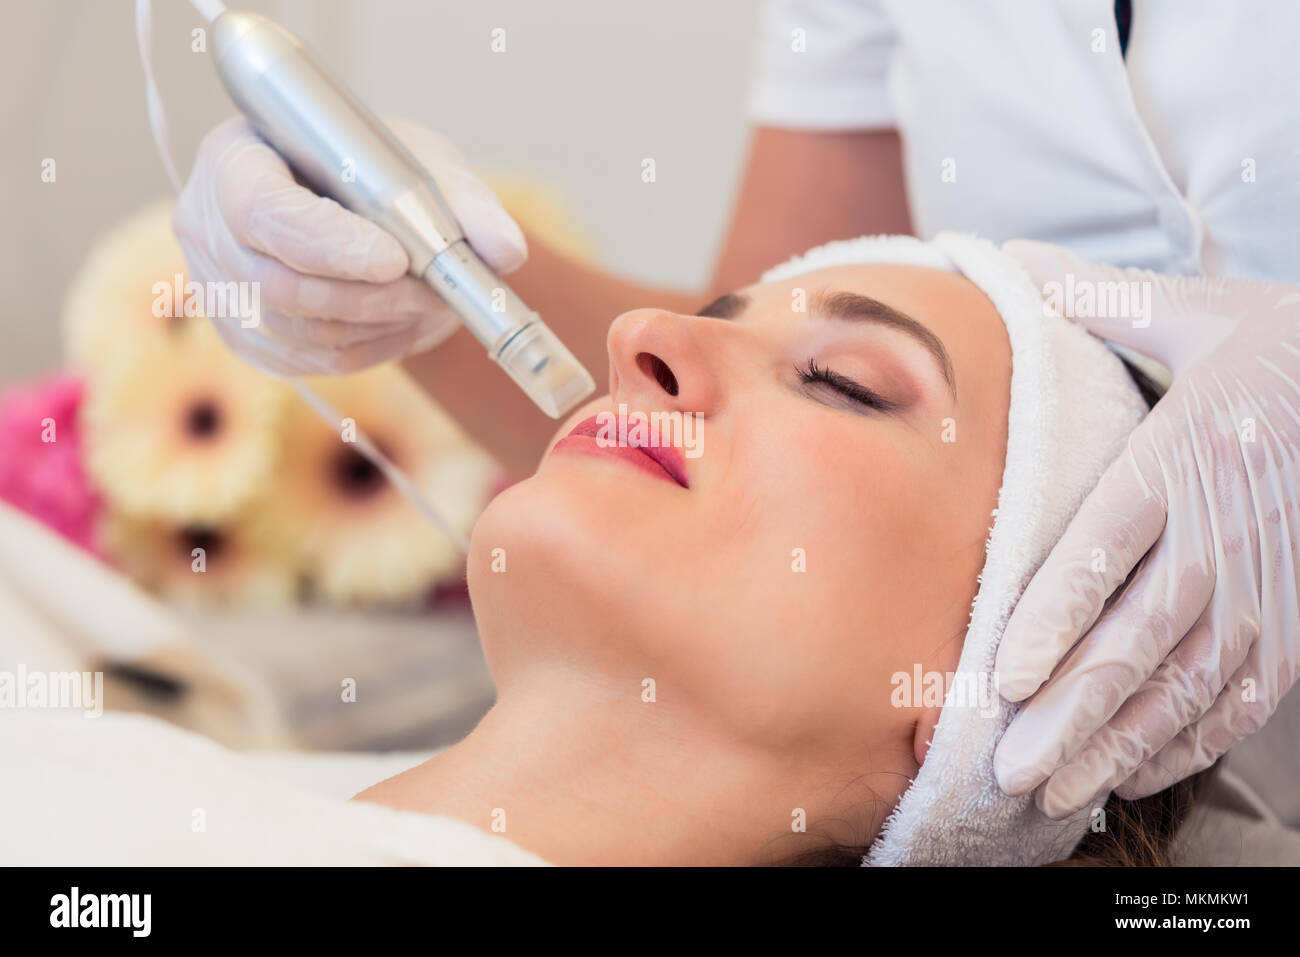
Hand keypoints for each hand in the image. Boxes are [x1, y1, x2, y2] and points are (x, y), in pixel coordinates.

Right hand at [172, 115, 526, 374]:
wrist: (346, 198)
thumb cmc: (372, 167)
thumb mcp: (417, 161)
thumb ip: (465, 202)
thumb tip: (506, 253)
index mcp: (234, 162)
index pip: (264, 212)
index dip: (328, 244)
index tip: (395, 260)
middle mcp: (206, 228)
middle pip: (280, 285)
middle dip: (370, 298)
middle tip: (436, 293)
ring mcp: (218, 290)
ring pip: (297, 332)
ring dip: (376, 327)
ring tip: (431, 306)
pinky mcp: (245, 337)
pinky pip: (307, 362)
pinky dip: (366, 351)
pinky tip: (403, 327)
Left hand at [992, 239, 1299, 818]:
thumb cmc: (1272, 344)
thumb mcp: (1190, 309)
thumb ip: (1094, 297)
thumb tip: (1003, 260)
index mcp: (1183, 457)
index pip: (1108, 549)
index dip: (1057, 618)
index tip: (1005, 675)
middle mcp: (1222, 532)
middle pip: (1141, 637)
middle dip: (1072, 711)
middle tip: (1009, 769)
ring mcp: (1266, 584)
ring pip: (1188, 683)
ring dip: (1119, 742)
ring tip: (1053, 790)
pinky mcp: (1294, 618)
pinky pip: (1244, 696)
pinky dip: (1190, 740)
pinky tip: (1136, 773)